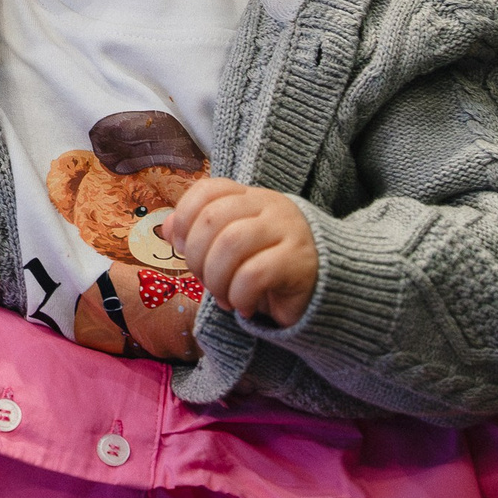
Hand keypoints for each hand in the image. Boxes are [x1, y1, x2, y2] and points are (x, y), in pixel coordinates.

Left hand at [165, 179, 317, 326]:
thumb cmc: (272, 268)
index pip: (208, 189)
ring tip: (224, 298)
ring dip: (216, 279)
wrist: (331, 291)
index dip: (184, 218)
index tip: (181, 247)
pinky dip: (239, 295)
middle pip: (212, 219)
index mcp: (251, 198)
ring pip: (230, 243)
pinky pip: (254, 274)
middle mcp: (270, 207)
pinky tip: (245, 308)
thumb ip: (202, 234)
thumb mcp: (234, 247)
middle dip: (196, 257)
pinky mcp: (300, 262)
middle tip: (206, 282)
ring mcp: (287, 231)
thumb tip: (166, 229)